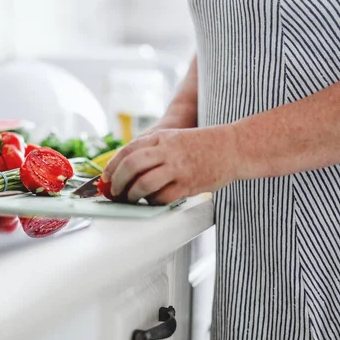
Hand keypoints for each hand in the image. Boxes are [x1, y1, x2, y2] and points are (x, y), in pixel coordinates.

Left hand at [102, 126, 238, 204]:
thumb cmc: (202, 145)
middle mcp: (167, 150)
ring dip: (132, 195)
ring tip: (130, 199)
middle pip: (131, 166)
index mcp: (161, 137)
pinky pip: (162, 197)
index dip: (112, 167)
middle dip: (117, 182)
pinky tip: (152, 201)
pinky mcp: (188, 184)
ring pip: (144, 183)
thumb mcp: (173, 138)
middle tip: (115, 192)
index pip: (127, 151)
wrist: (233, 147)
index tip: (106, 179)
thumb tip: (125, 168)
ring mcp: (178, 167)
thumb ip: (152, 149)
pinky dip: (152, 202)